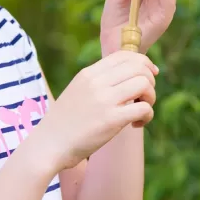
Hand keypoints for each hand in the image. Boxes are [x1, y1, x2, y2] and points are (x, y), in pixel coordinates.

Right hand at [35, 51, 157, 170]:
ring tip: (140, 111)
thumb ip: (97, 82)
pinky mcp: (111, 120)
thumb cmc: (65, 122)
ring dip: (150, 97)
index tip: (150, 74)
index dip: (143, 62)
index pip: (124, 55)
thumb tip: (124, 77)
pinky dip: (147, 115)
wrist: (49, 144)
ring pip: (144, 84)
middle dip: (150, 80)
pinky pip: (144, 108)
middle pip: (138, 66)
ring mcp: (104, 100)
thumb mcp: (78, 91)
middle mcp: (97, 82)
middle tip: (144, 97)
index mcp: (88, 73)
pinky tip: (136, 124)